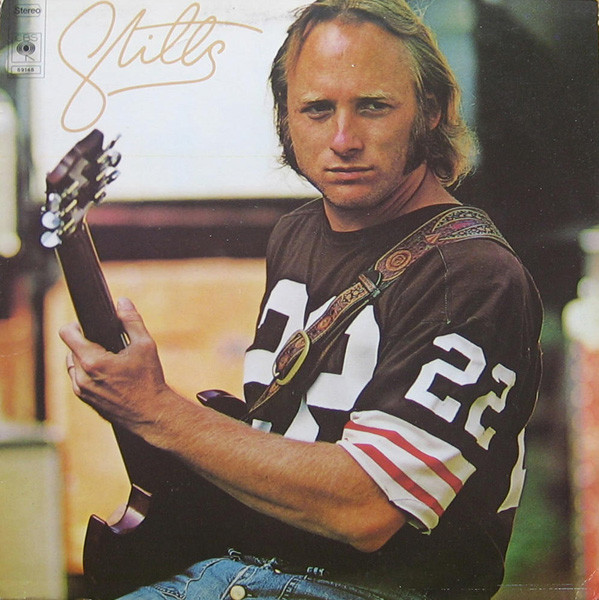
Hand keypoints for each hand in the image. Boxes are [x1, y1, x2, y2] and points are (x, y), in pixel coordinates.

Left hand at [59, 297, 171, 435]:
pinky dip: (89, 373)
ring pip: (73, 364)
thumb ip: (132, 321)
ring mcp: (81, 391)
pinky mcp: (86, 400)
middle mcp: (81, 377)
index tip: (88, 326)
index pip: (67, 334)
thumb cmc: (149, 380)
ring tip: (108, 358)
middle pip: (71, 348)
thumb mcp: (145, 345)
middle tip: (107, 344)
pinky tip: (109, 373)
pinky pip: (79, 379)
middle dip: (86, 343)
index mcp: (93, 361)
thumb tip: (123, 301)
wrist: (152, 414)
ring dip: (86, 358)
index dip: (76, 325)